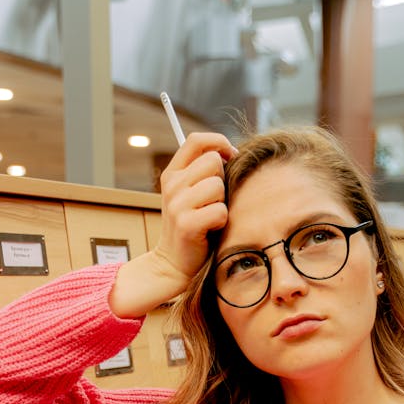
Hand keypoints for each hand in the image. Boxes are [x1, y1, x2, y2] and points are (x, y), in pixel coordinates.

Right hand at [155, 132, 236, 289]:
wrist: (173, 263)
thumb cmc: (193, 226)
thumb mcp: (190, 194)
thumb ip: (204, 173)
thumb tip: (232, 152)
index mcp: (172, 173)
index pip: (196, 140)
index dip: (218, 142)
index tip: (229, 157)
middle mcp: (172, 185)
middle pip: (213, 162)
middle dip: (222, 180)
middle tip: (213, 201)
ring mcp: (177, 204)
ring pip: (218, 186)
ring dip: (223, 203)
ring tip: (211, 217)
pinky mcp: (187, 224)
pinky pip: (220, 211)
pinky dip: (222, 221)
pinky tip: (211, 229)